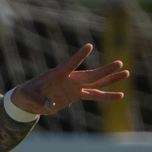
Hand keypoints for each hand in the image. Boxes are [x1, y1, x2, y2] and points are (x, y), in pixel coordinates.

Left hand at [9, 43, 130, 115]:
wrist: (28, 101)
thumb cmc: (26, 95)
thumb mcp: (29, 97)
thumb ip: (40, 101)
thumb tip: (50, 105)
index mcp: (57, 74)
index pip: (70, 64)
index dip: (78, 56)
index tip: (89, 46)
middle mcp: (69, 78)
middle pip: (90, 74)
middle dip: (105, 70)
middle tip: (120, 63)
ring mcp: (74, 86)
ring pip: (96, 83)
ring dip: (110, 80)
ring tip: (126, 74)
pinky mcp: (75, 95)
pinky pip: (94, 95)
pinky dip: (106, 96)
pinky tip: (119, 95)